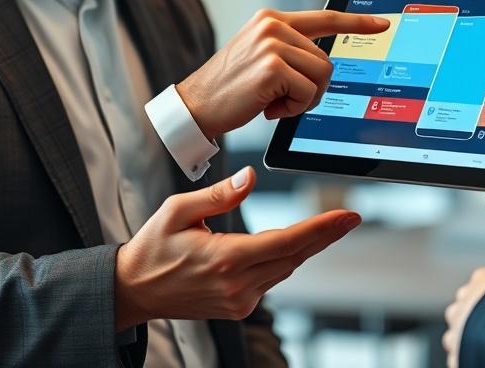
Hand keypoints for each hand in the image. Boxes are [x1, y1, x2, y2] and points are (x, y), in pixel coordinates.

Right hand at [114, 166, 360, 329]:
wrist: (133, 291)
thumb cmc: (153, 247)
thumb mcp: (177, 211)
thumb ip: (218, 194)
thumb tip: (250, 177)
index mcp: (225, 259)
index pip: (287, 241)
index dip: (321, 228)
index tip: (346, 217)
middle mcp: (237, 284)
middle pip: (295, 256)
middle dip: (324, 235)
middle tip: (350, 217)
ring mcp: (239, 300)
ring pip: (286, 268)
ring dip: (304, 247)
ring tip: (324, 226)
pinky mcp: (239, 307)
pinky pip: (271, 278)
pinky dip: (282, 259)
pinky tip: (285, 245)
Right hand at [177, 8, 389, 140]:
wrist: (196, 107)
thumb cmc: (231, 89)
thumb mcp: (260, 58)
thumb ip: (290, 50)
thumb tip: (325, 61)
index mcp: (272, 20)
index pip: (325, 18)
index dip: (357, 21)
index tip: (383, 23)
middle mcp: (273, 26)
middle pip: (327, 61)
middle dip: (312, 88)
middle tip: (281, 99)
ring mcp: (272, 44)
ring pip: (322, 77)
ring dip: (303, 100)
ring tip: (273, 102)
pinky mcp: (272, 67)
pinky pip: (308, 93)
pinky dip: (293, 109)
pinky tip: (268, 108)